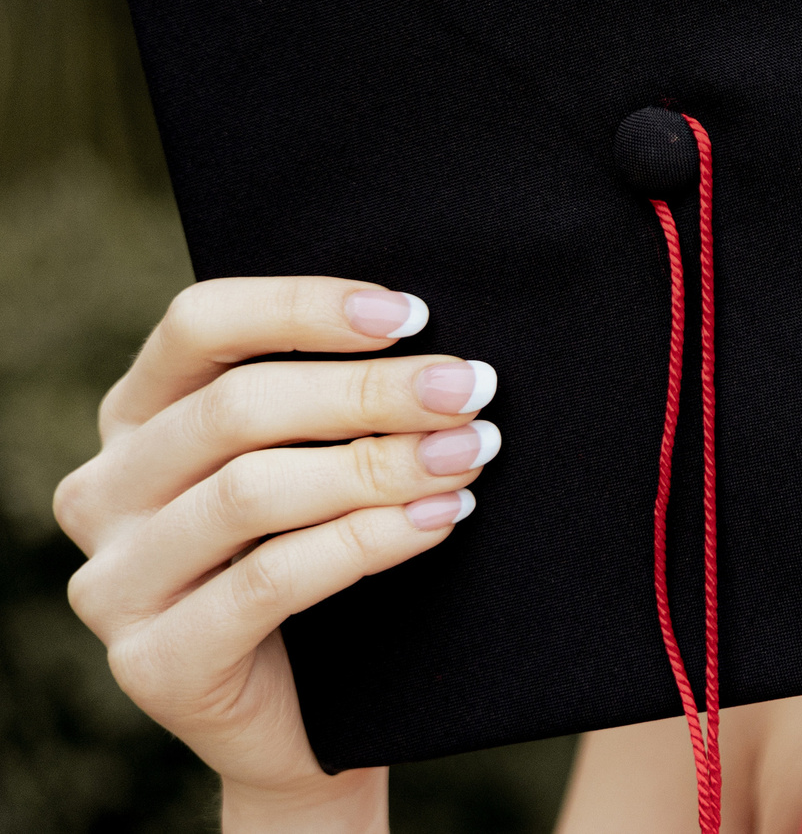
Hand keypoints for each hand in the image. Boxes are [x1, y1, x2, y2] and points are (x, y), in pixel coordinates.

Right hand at [53, 277, 502, 829]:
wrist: (316, 717)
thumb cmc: (326, 551)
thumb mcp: (316, 457)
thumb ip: (335, 397)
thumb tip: (434, 338)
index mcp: (135, 416)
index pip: (199, 324)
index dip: (305, 307)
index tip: (414, 314)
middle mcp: (104, 491)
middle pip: (235, 408)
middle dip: (371, 392)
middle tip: (471, 389)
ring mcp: (115, 582)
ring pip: (250, 492)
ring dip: (378, 465)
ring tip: (469, 453)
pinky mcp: (153, 662)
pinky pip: (269, 581)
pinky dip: (368, 541)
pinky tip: (441, 518)